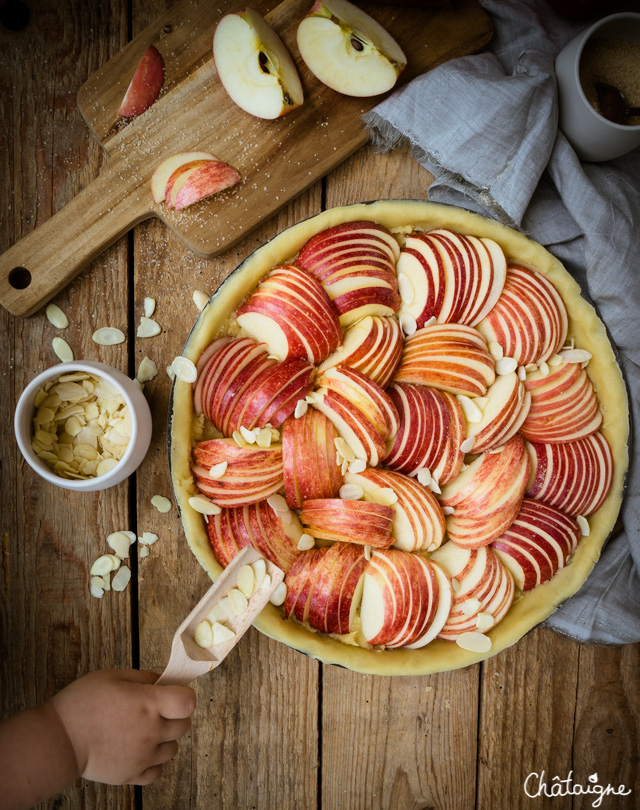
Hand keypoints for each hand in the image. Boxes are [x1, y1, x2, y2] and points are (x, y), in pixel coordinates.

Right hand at [50, 669, 195, 784]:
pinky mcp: (131, 775)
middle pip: (184, 725)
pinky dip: (153, 762)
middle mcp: (151, 731)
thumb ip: (144, 678)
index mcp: (149, 703)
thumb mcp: (113, 676)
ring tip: (144, 732)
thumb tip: (163, 682)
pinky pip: (157, 771)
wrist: (59, 738)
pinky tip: (140, 751)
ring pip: (172, 749)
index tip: (174, 694)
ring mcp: (143, 756)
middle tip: (158, 711)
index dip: (184, 696)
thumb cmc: (82, 702)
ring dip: (165, 739)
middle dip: (176, 716)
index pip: (188, 702)